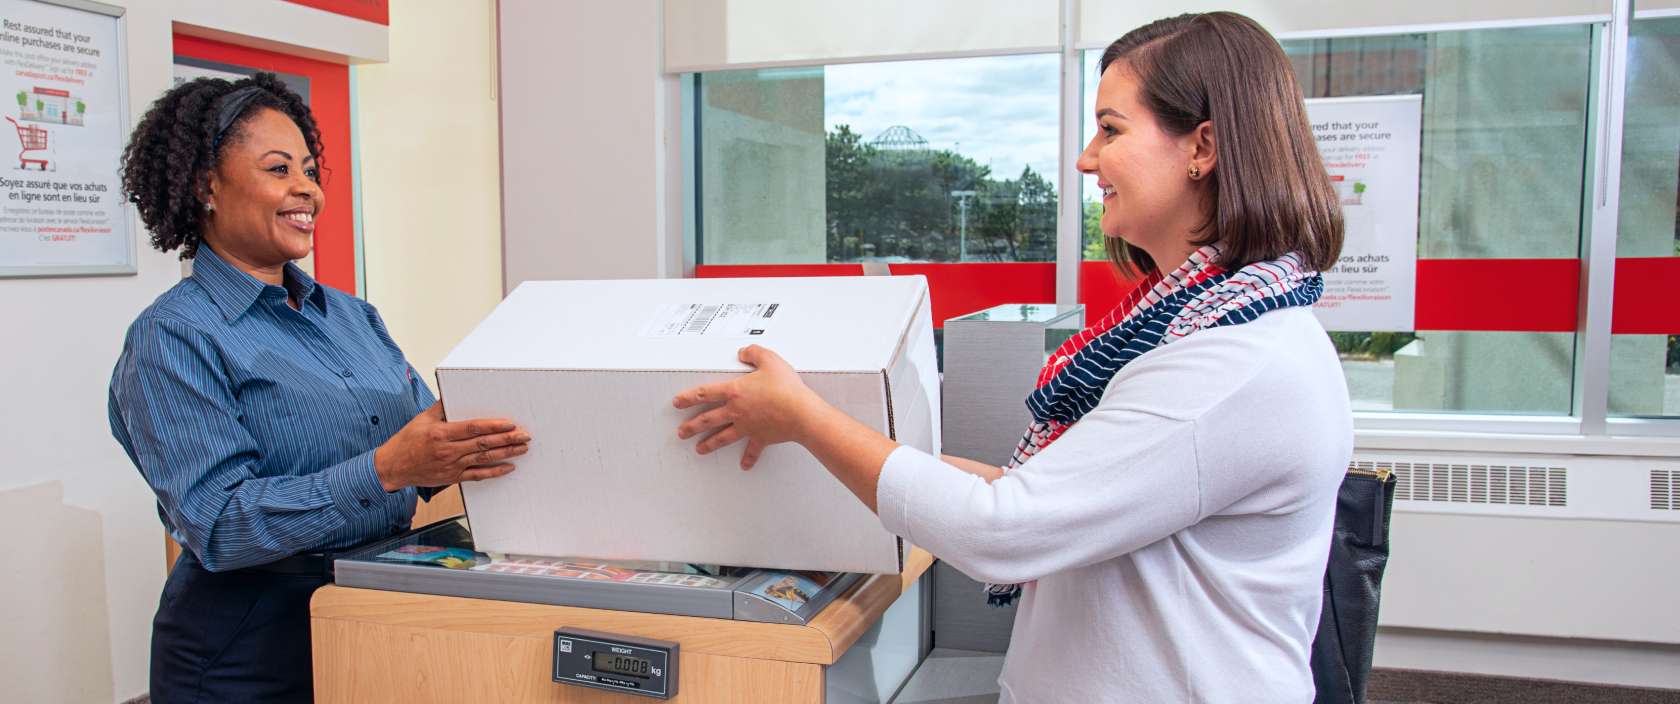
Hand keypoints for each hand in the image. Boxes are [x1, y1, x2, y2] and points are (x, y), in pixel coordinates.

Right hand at [373, 402, 530, 490]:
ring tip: (522, 448)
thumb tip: (454, 393)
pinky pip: (478, 476)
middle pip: (483, 444)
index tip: (510, 423)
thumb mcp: (422, 419)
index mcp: (441, 433)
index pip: (473, 428)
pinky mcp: (453, 477)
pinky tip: (509, 467)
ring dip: (506, 453)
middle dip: (507, 439)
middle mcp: (448, 450)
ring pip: (484, 459)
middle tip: (524, 435)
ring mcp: (452, 466)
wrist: (392, 467)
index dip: (493, 426)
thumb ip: (441, 407)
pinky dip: (495, 472)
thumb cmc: (406, 442)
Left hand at [673, 345, 826, 469]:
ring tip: (700, 449)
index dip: (689, 397)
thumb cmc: (786, 389)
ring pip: (723, 437)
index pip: (705, 393)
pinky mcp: (761, 437)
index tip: (678, 402)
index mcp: (735, 392)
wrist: (801, 413)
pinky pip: (752, 450)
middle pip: (708, 419)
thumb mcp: (770, 360)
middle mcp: (737, 411)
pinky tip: (744, 465)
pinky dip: (748, 458)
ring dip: (709, 444)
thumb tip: (744, 351)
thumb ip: (754, 353)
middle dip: (692, 426)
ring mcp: (747, 426)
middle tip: (682, 431)